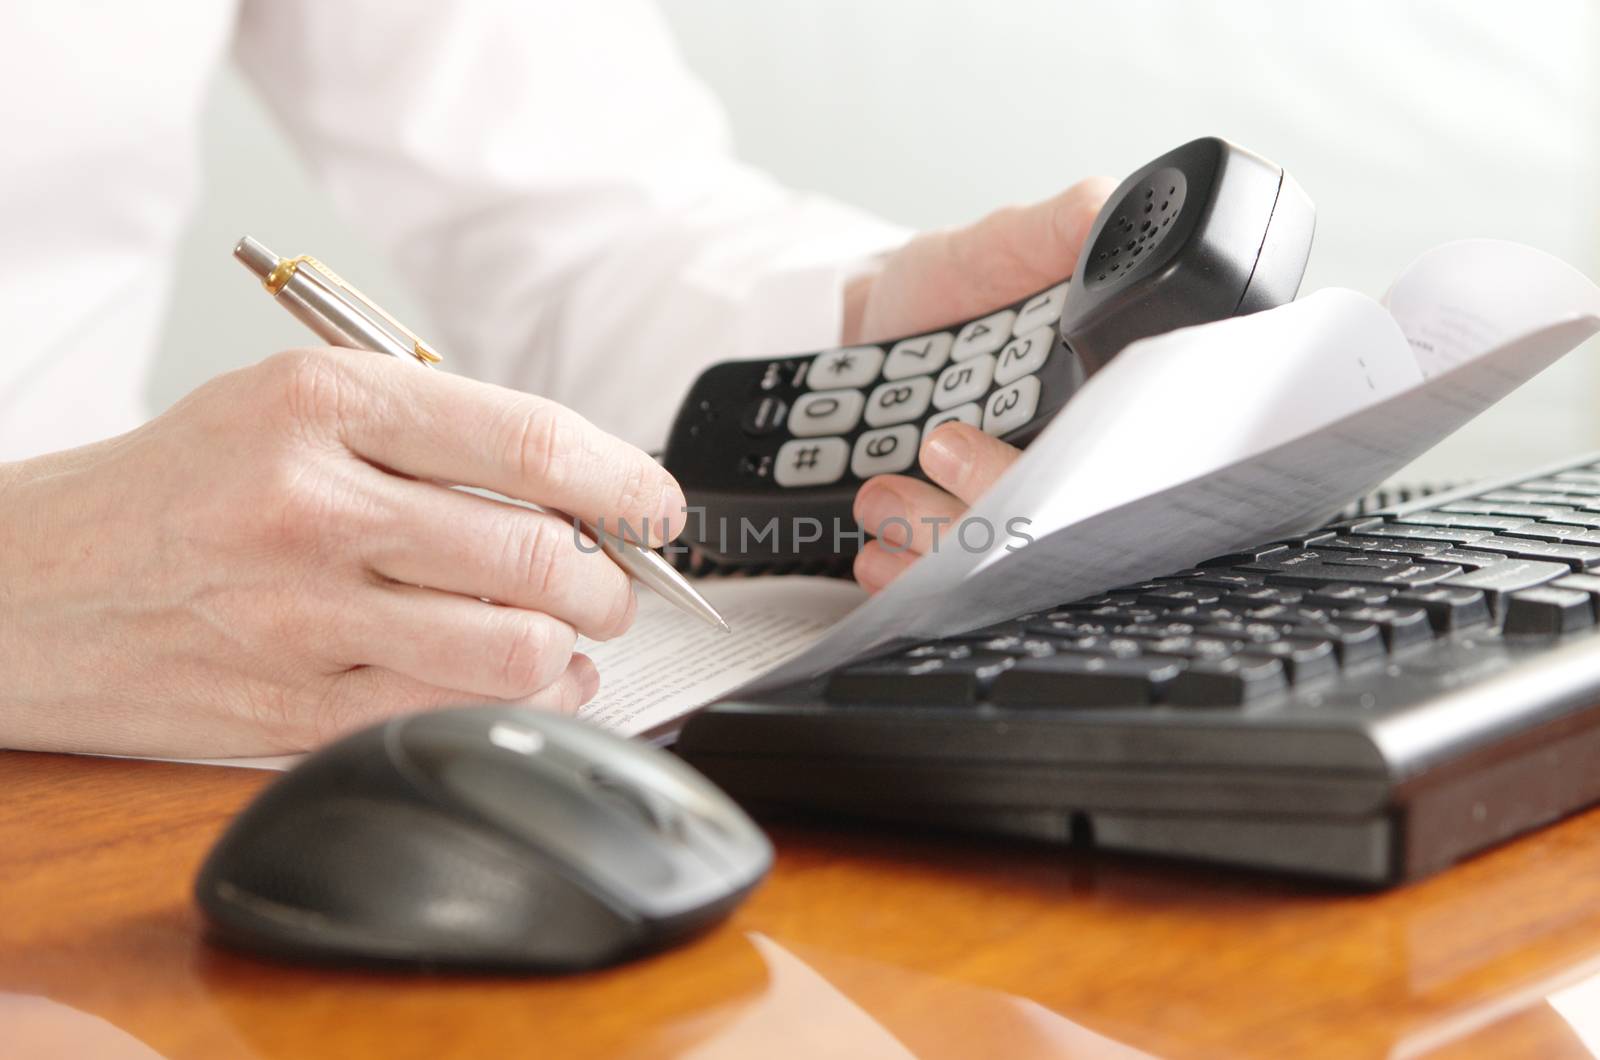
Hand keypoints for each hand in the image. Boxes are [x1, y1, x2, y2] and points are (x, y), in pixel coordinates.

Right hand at [0, 348, 684, 755]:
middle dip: (608, 577)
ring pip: (512, 647)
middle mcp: (313, 504)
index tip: (657, 503)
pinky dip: (521, 701)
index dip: (624, 479)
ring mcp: (302, 615)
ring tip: (570, 630)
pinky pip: (454, 714)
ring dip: (574, 646)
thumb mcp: (285, 403)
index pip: (529, 439)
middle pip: (537, 554)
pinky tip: (524, 679)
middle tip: (609, 577)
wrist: (26, 584)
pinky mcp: (292, 707)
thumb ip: (431, 430)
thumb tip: (577, 484)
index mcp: (321, 403)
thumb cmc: (175, 487)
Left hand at [842, 177, 1113, 591]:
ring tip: (884, 499)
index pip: (1113, 456)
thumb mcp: (997, 242)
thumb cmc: (943, 289)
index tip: (1039, 447)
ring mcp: (999, 504)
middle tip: (939, 446)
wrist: (855, 334)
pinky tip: (878, 558)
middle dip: (995, 494)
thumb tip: (1114, 208)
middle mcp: (1056, 465)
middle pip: (1056, 519)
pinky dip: (906, 576)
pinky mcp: (947, 539)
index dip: (1085, 468)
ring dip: (940, 539)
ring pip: (998, 559)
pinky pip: (942, 583)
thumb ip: (1061, 227)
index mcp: (1094, 402)